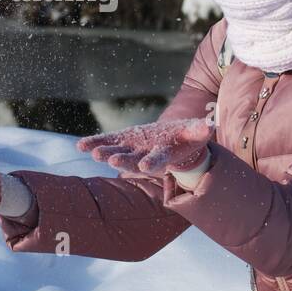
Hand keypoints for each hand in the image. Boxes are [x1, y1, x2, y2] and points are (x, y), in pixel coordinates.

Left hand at [76, 117, 212, 176]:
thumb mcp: (195, 133)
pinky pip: (105, 143)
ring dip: (104, 153)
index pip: (158, 161)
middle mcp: (144, 157)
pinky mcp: (120, 142)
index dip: (152, 163)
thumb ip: (200, 130)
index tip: (145, 166)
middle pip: (132, 161)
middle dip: (123, 160)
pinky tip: (80, 145)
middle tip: (112, 160)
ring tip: (93, 153)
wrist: (170, 144)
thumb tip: (210, 124)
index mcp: (163, 156)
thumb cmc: (185, 139)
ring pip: (116, 154)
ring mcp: (130, 150)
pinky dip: (93, 144)